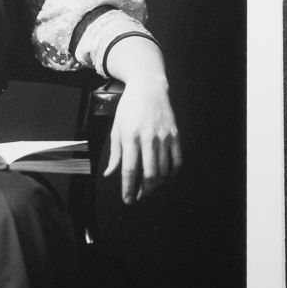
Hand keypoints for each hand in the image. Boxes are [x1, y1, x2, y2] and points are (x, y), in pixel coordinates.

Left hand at [104, 75, 181, 203]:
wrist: (149, 87)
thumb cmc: (129, 107)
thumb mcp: (117, 128)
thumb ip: (115, 153)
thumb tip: (109, 174)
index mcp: (130, 136)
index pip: (129, 169)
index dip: (128, 188)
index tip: (127, 200)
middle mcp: (148, 138)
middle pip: (149, 174)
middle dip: (144, 191)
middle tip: (139, 198)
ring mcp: (164, 137)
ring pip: (163, 171)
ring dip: (156, 185)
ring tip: (149, 190)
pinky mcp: (175, 135)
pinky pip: (177, 161)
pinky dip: (172, 174)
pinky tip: (164, 177)